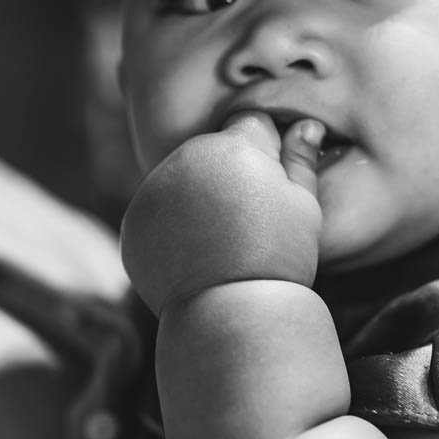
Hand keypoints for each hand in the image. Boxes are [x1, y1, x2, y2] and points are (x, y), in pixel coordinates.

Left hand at [120, 113, 325, 314]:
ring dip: (199, 198)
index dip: (270, 154)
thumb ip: (300, 160)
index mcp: (233, 146)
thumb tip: (306, 125)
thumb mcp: (304, 206)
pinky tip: (196, 256)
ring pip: (182, 181)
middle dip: (231, 175)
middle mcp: (185, 158)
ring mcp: (152, 190)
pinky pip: (157, 213)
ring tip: (222, 242)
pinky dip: (172, 229)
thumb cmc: (281, 257)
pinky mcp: (132, 223)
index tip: (275, 189)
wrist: (234, 313)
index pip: (253, 126)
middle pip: (213, 153)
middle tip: (250, 223)